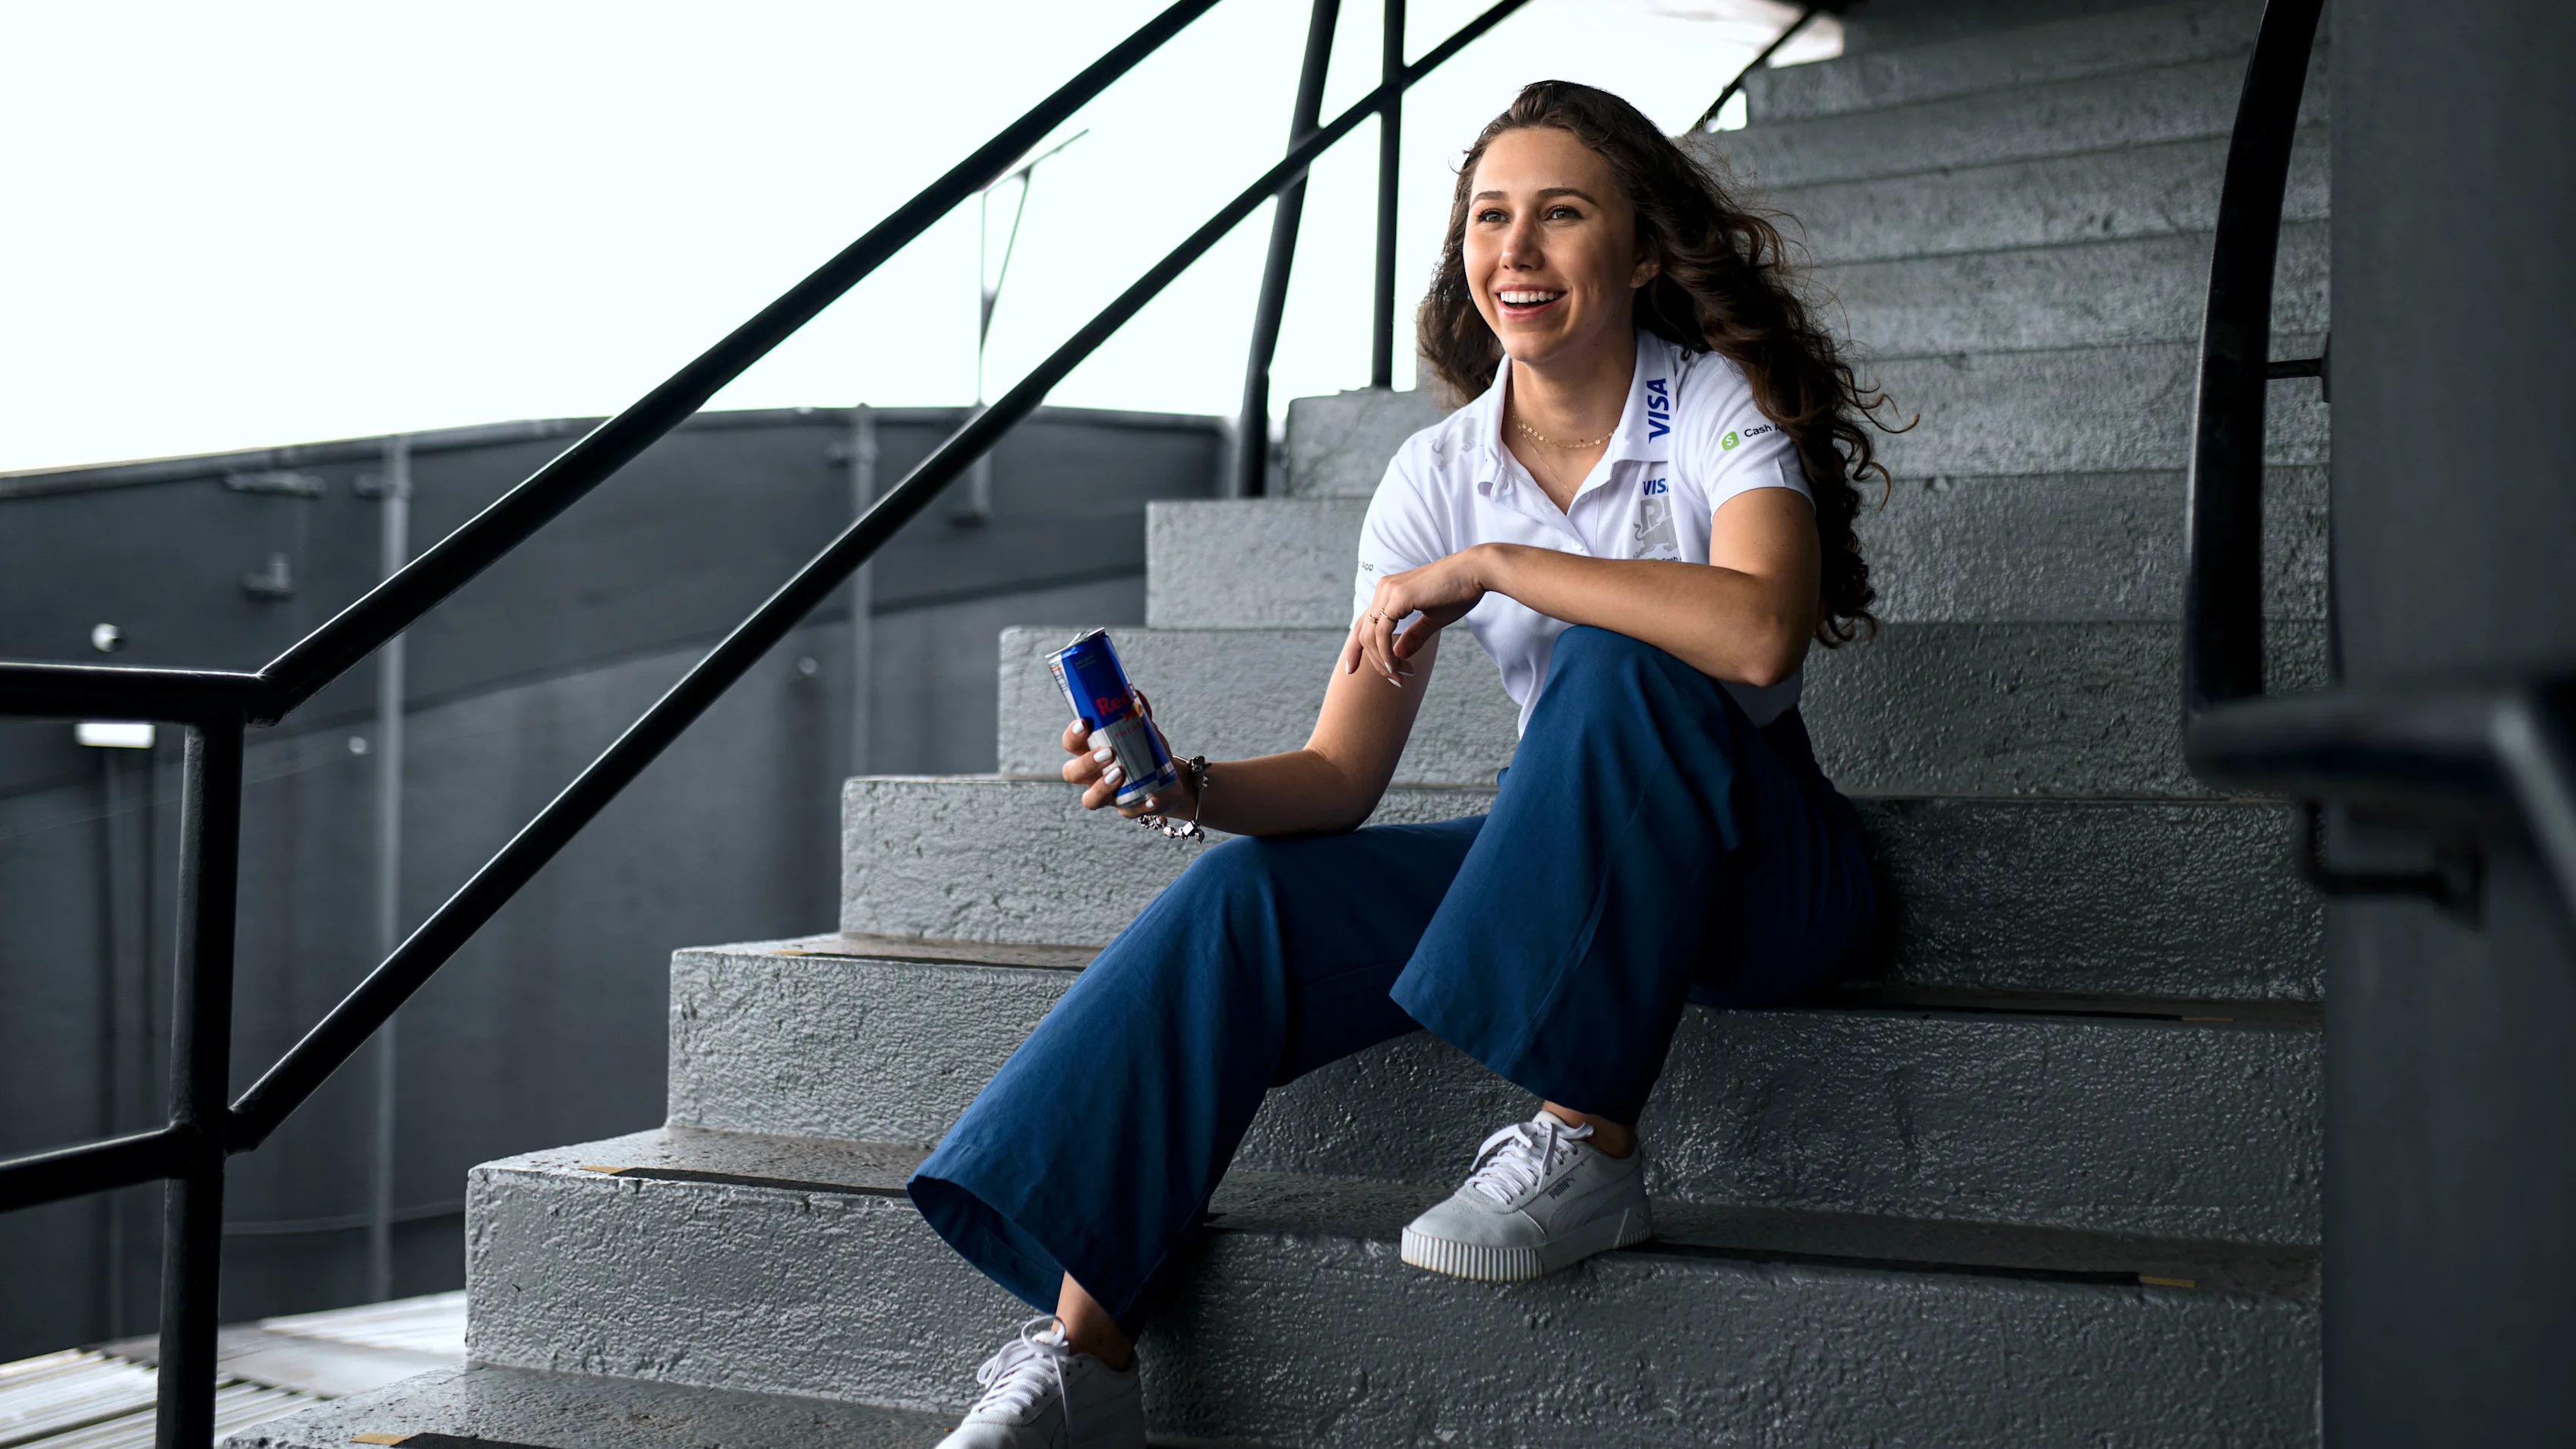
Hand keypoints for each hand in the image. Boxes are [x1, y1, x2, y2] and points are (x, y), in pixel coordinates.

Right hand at [1058, 707, 1194, 818]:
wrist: (1166, 781)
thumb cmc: (1146, 752)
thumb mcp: (1144, 732)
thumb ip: (1138, 715)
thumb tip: (1134, 694)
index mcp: (1090, 752)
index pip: (1071, 744)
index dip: (1072, 735)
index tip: (1084, 723)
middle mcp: (1091, 776)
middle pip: (1072, 773)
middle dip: (1086, 763)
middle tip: (1108, 752)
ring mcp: (1107, 796)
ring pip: (1090, 799)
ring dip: (1102, 787)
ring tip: (1120, 772)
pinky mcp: (1126, 810)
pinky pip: (1128, 812)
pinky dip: (1140, 806)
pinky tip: (1152, 797)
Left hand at [1341, 546, 1489, 684]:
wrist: (1475, 572)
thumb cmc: (1459, 592)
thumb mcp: (1432, 619)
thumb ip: (1414, 636)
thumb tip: (1398, 655)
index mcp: (1389, 592)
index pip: (1363, 625)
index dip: (1354, 649)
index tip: (1352, 671)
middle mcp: (1384, 589)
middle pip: (1363, 634)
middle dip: (1375, 662)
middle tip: (1397, 680)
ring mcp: (1389, 591)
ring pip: (1370, 636)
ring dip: (1383, 662)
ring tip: (1401, 676)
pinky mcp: (1399, 596)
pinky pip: (1382, 632)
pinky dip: (1386, 653)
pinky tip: (1397, 666)